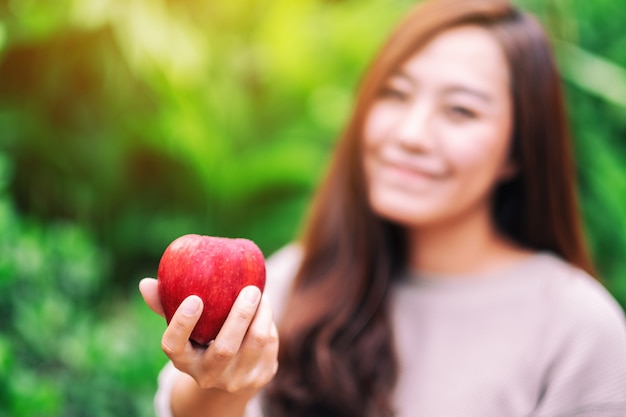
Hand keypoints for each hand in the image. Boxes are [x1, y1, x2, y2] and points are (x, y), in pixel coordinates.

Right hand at [139, 278, 278, 392]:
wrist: (228, 379)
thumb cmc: (200, 341)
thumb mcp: (184, 330)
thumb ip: (166, 305)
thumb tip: (145, 282)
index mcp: (183, 360)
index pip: (175, 346)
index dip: (182, 324)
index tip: (194, 298)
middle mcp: (208, 376)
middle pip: (225, 347)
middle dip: (240, 315)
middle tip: (250, 288)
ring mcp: (236, 379)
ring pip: (256, 342)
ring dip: (262, 313)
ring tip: (259, 294)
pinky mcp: (261, 376)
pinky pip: (270, 344)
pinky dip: (268, 322)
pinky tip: (264, 309)